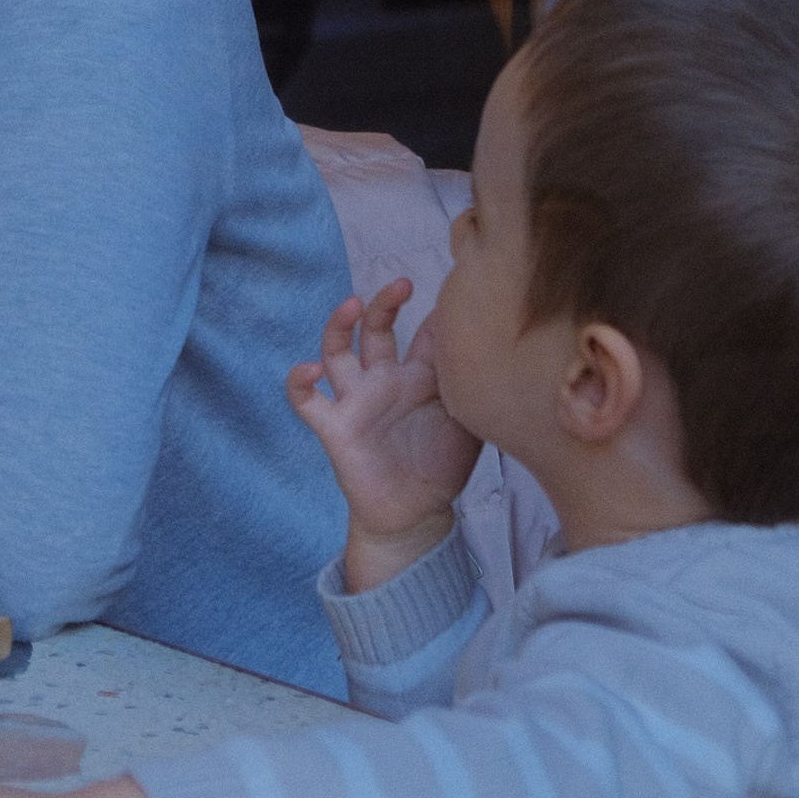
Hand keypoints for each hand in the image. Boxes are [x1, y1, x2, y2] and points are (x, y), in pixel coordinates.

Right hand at [287, 281, 479, 591]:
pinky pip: (307, 402)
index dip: (436, 312)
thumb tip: (499, 346)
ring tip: (351, 306)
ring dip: (338, 326)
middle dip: (385, 303)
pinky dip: (300, 383)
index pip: (424, 332)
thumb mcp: (469, 420)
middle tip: (403, 284)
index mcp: (418, 376)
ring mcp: (357, 400)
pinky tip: (309, 370)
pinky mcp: (335, 427)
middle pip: (376, 330)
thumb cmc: (444, 464)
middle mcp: (384, 380)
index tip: (456, 290)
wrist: (417, 513)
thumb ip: (474, 385)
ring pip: (337, 352)